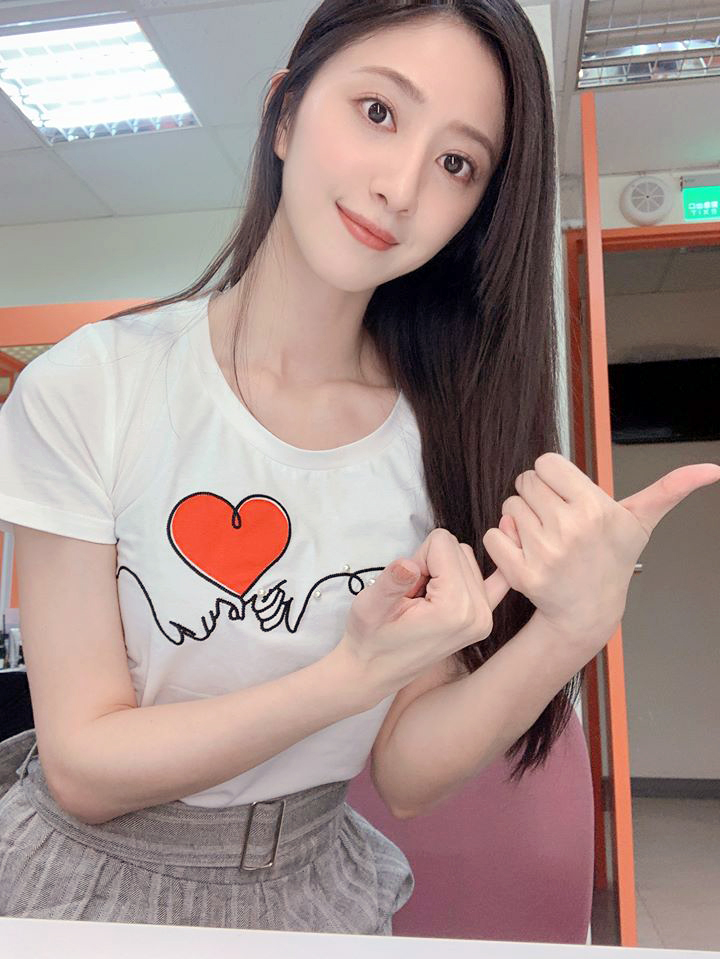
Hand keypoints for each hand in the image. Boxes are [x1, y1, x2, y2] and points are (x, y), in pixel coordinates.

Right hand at [338, 528, 511, 700]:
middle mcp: (478, 613)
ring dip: (441, 570)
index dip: (417, 558)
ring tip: (421, 600)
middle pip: (458, 548)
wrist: (374, 672)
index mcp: (454, 609)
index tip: (406, 586)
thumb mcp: (369, 607)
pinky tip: (463, 578)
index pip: (442, 542)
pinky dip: (480, 573)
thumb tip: (408, 565)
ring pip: (467, 559)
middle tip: (412, 595)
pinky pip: (498, 580)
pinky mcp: (484, 620)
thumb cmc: (370, 638)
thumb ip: (391, 582)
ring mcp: (485, 618)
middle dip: (431, 563)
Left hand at [483, 452, 719, 648]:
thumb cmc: (613, 559)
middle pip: (524, 482)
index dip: (552, 477)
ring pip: (509, 507)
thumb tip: (712, 468)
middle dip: (536, 496)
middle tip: (556, 520)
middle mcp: (569, 528)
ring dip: (520, 518)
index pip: (545, 462)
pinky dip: (503, 542)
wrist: (589, 611)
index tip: (565, 496)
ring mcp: (544, 553)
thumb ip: (671, 488)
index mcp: (593, 508)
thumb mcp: (641, 521)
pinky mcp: (521, 574)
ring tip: (545, 537)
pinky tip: (526, 552)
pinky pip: (494, 535)